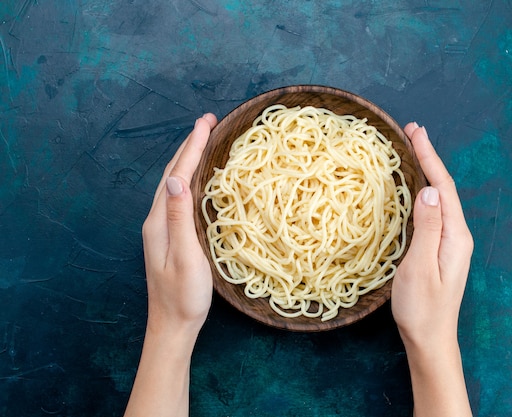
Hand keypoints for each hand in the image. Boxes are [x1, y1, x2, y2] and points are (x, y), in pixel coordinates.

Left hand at [142, 113, 217, 335]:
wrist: (172, 325)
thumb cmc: (184, 296)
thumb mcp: (185, 257)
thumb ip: (180, 218)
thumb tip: (174, 178)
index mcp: (160, 222)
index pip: (178, 175)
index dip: (192, 148)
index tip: (207, 123)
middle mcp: (157, 219)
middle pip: (172, 173)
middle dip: (189, 145)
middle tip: (208, 121)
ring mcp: (161, 228)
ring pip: (174, 183)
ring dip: (187, 158)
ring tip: (203, 139)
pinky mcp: (169, 236)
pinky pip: (178, 196)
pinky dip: (188, 177)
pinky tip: (196, 177)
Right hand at [392, 122, 472, 348]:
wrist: (430, 339)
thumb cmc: (422, 308)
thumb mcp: (420, 267)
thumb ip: (426, 228)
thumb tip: (427, 191)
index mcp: (455, 235)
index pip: (442, 187)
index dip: (429, 157)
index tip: (416, 131)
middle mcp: (457, 234)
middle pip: (443, 188)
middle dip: (428, 157)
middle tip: (411, 131)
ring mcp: (450, 242)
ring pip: (438, 198)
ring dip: (426, 171)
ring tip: (411, 150)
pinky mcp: (440, 249)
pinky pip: (432, 212)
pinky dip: (422, 191)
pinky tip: (413, 187)